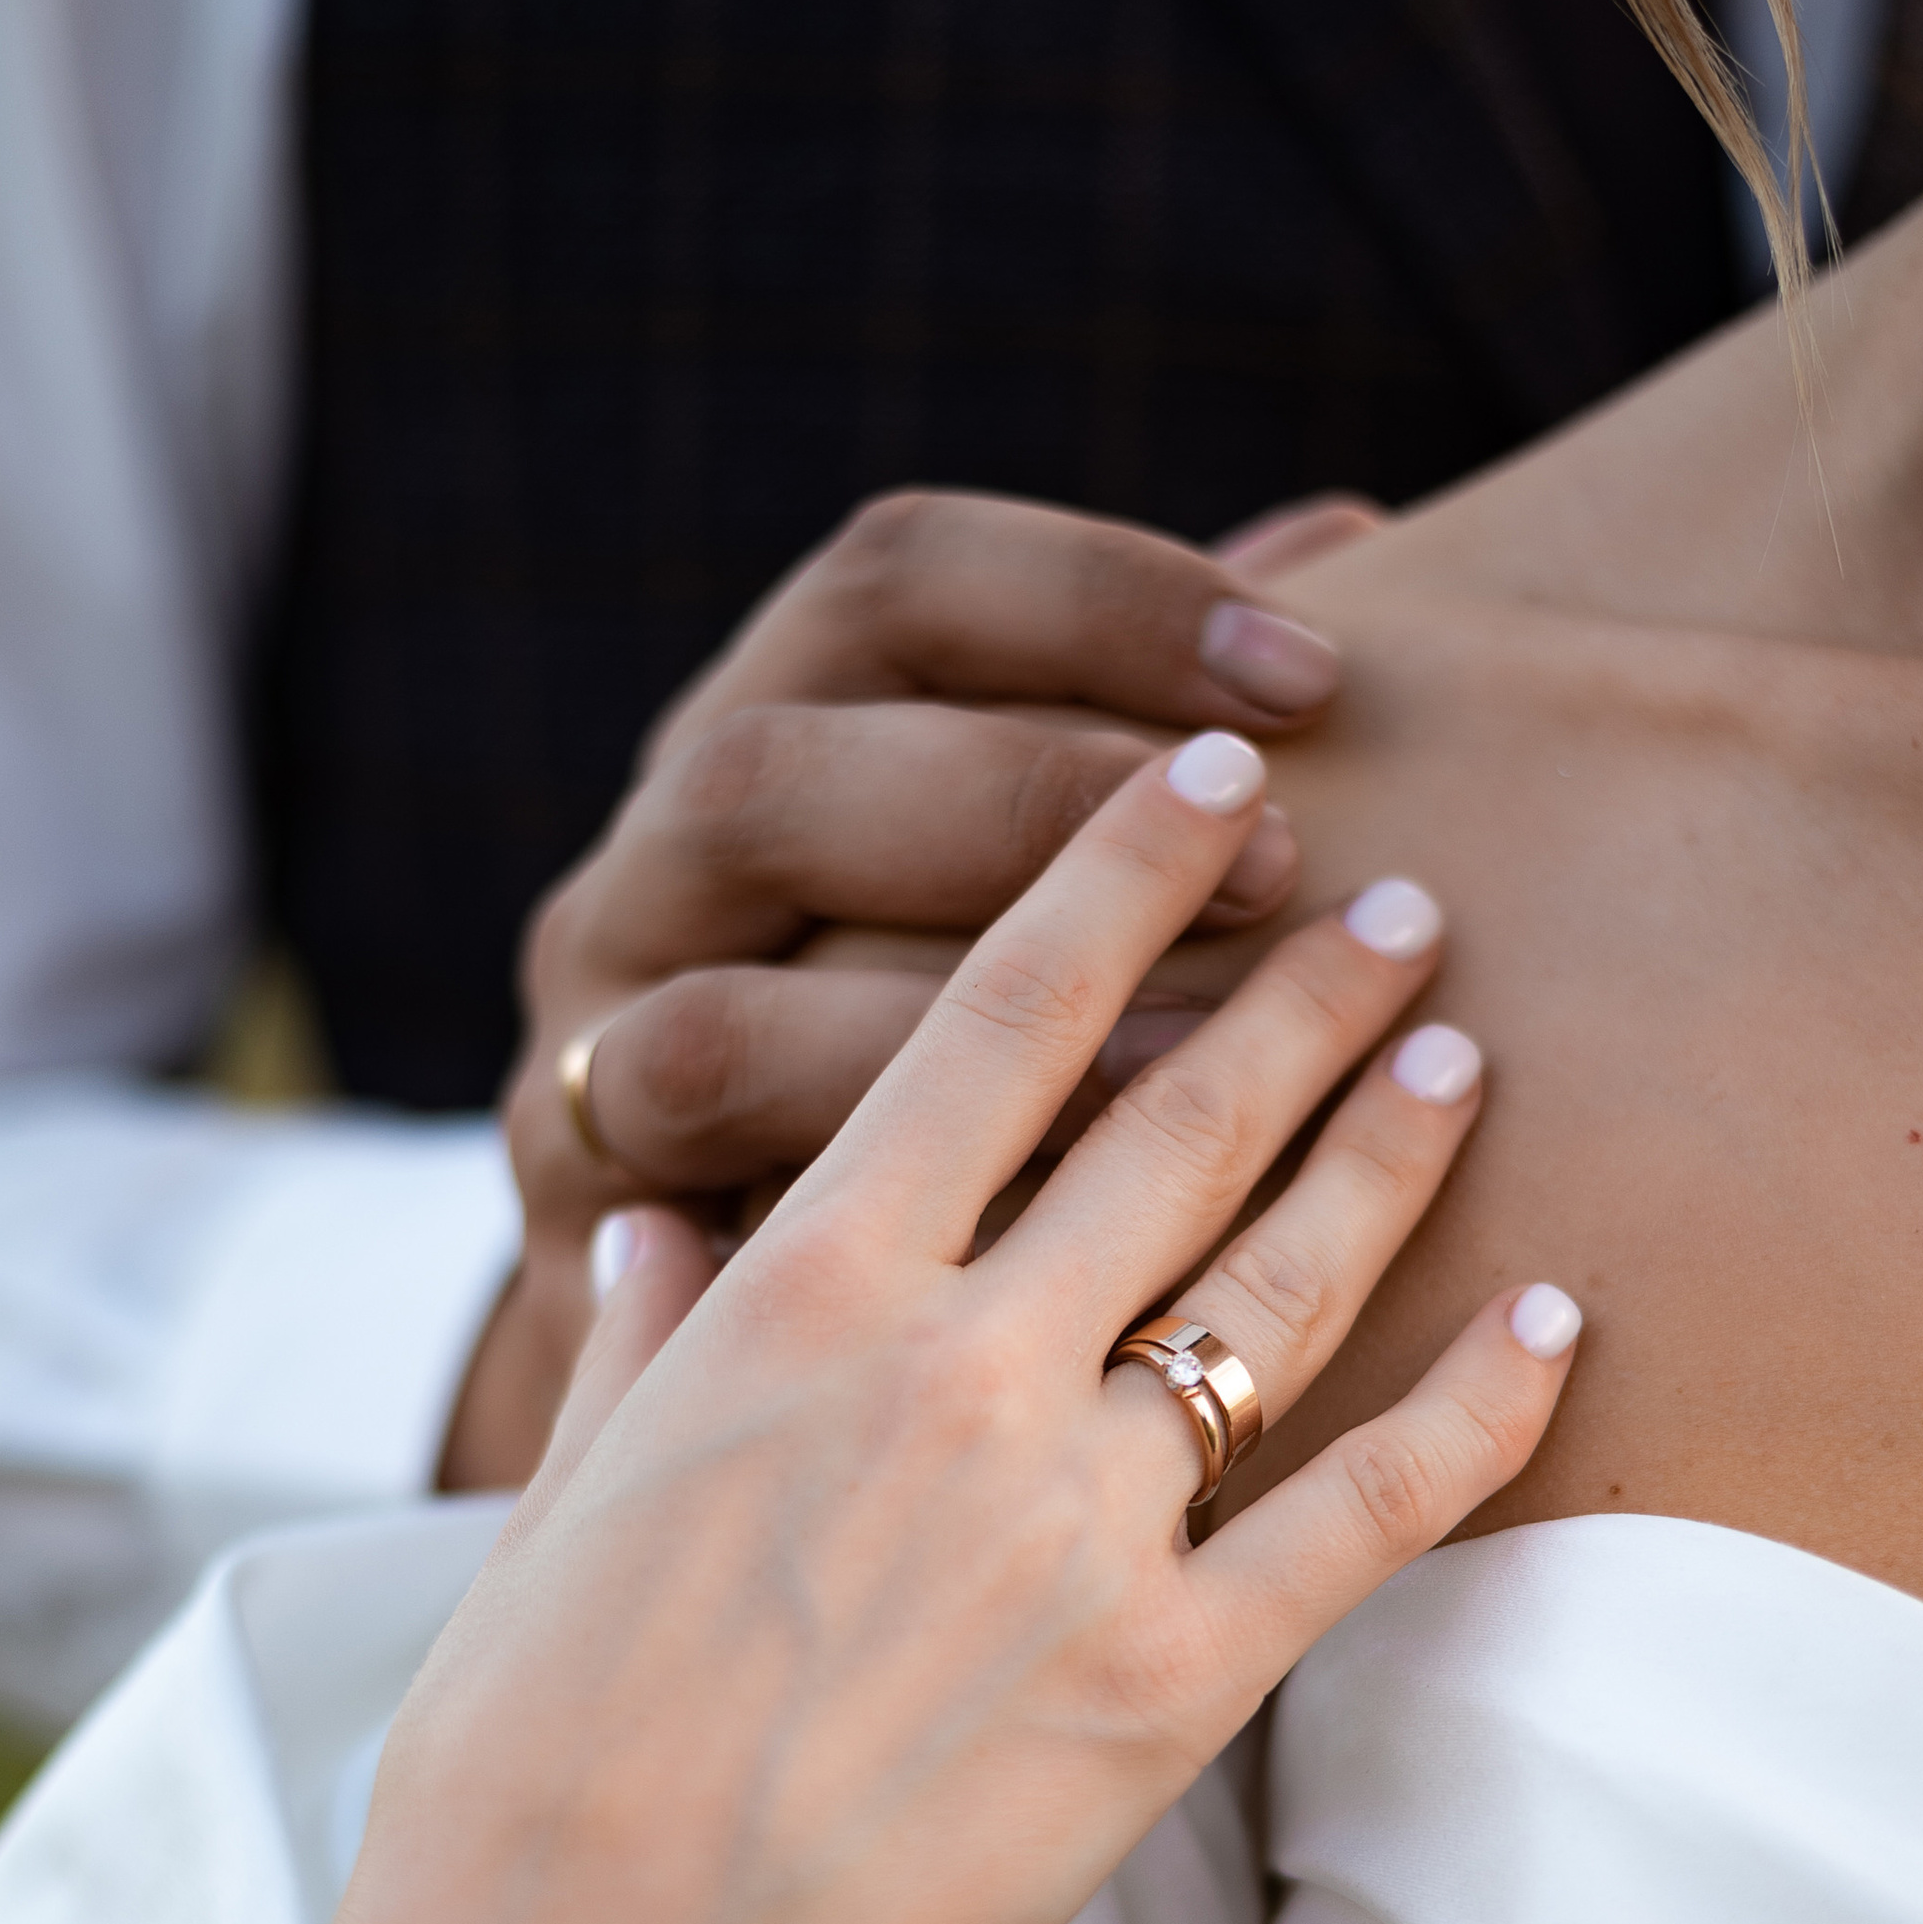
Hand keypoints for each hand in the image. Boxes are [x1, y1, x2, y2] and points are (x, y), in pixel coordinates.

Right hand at [342, 722, 1575, 1923]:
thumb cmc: (526, 1756)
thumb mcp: (561, 1505)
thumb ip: (640, 1346)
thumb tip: (656, 1234)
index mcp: (798, 1294)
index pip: (997, 1018)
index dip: (1123, 876)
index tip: (1217, 771)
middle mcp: (960, 1367)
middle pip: (1180, 1121)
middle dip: (1309, 994)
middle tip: (1411, 905)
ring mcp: (1077, 1521)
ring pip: (1281, 1283)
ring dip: (1389, 1154)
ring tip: (1470, 1057)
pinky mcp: (1166, 1684)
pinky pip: (1361, 1517)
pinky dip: (1473, 1414)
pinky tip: (1555, 1324)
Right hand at [439, 488, 1380, 1488]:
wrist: (734, 1393)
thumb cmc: (925, 1094)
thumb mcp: (1002, 890)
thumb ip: (1137, 724)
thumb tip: (1338, 531)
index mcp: (750, 747)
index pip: (895, 584)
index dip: (1099, 598)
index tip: (1312, 680)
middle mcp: (635, 891)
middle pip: (771, 774)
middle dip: (1027, 802)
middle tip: (1272, 864)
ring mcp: (584, 1079)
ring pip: (721, 1030)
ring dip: (960, 1042)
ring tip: (1195, 1068)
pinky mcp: (585, 1260)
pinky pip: (712, 1246)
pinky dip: (874, 1238)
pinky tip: (1071, 1248)